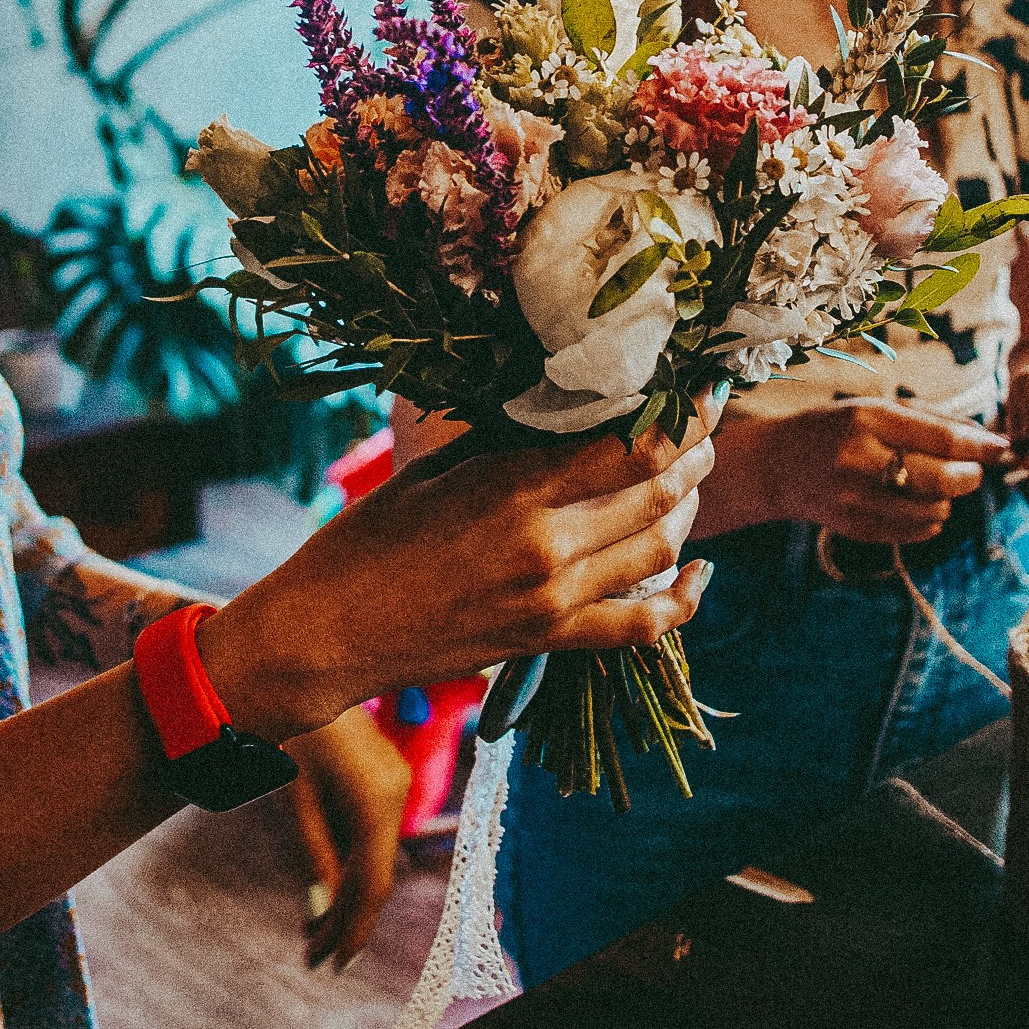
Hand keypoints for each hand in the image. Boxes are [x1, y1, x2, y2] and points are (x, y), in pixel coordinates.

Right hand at [203, 405, 720, 743]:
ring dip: (689, 507)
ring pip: (660, 550)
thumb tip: (561, 403)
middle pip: (658, 492)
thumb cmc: (362, 541)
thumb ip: (501, 441)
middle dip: (693, 451)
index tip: (697, 385)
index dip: (680, 414)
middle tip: (701, 419)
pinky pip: (640, 627)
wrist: (325, 635)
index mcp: (511, 489)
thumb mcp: (428, 470)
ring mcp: (553, 602)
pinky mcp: (549, 642)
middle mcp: (546, 546)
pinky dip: (682, 602)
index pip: (631, 446)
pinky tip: (703, 575)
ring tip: (693, 474)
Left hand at [286, 705, 410, 970]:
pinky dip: (351, 863)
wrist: (301, 666)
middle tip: (313, 956)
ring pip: (376, 858)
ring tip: (312, 930)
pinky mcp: (386, 778)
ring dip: (346, 894)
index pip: (372, 885)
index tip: (332, 964)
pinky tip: (327, 885)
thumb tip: (324, 907)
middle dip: (345, 919)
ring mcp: (396, 785)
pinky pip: (373, 835)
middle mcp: (397, 796)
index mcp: (376, 803)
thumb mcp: (295, 797)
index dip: (353, 929)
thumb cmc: (289, 728)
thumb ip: (315, 851)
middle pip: (376, 877)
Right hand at [773, 400, 1011, 545]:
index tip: (1001, 449)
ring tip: (932, 486)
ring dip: (946, 499)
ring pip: (934, 510)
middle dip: (969, 476)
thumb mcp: (876, 409)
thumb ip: (931, 421)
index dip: (981, 447)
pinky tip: (915, 504)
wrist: (775, 465)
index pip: (942, 439)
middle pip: (943, 479)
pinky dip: (928, 520)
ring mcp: (855, 499)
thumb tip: (988, 440)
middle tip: (971, 472)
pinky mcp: (854, 528)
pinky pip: (915, 532)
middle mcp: (860, 460)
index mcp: (867, 420)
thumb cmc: (834, 429)